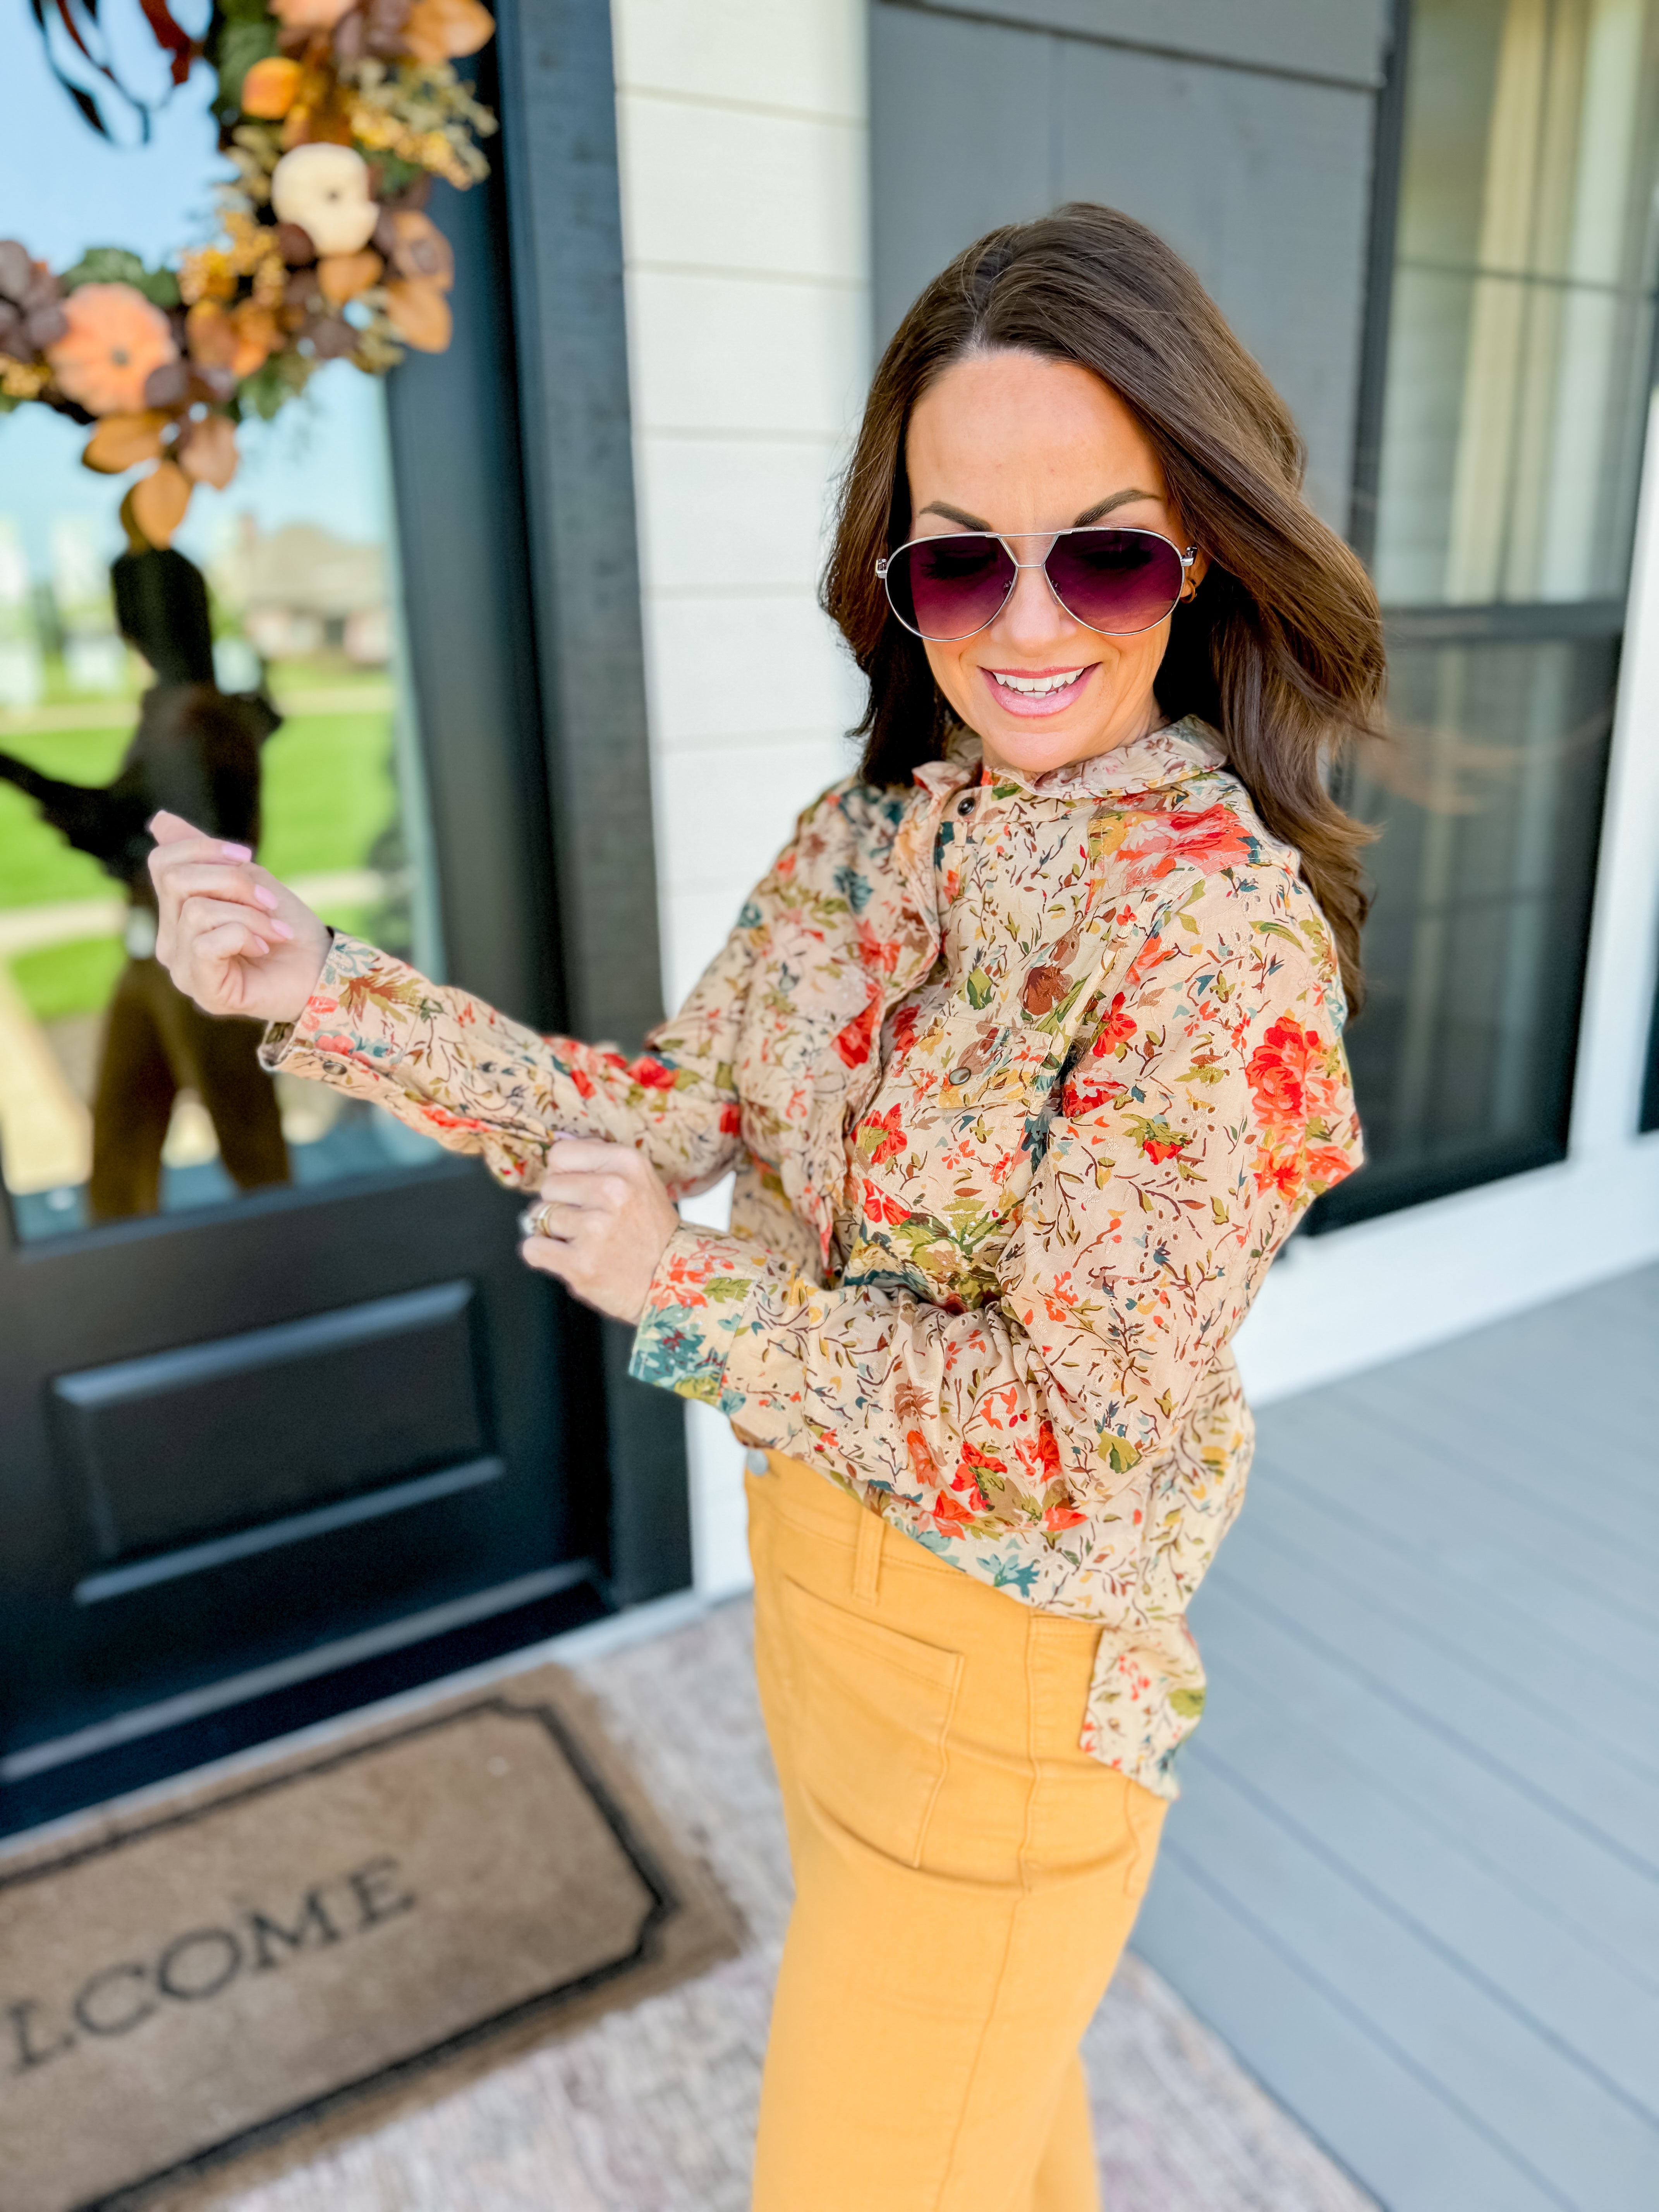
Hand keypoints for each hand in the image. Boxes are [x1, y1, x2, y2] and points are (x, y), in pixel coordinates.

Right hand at [147, 810, 330, 1023]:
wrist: (323, 970)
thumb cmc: (287, 926)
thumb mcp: (249, 880)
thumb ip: (204, 856)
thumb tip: (160, 820)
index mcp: (178, 914)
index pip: (162, 863)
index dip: (203, 848)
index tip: (248, 856)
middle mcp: (171, 942)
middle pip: (176, 881)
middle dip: (232, 881)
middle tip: (269, 901)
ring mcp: (184, 970)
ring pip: (196, 912)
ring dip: (248, 914)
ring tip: (273, 930)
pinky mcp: (204, 992)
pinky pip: (206, 944)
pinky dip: (244, 936)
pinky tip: (263, 948)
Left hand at [518, 1139, 678, 1323]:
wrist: (674, 1281)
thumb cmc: (653, 1233)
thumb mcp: (640, 1181)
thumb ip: (599, 1162)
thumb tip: (554, 1154)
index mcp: (627, 1164)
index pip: (560, 1154)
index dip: (564, 1175)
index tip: (579, 1191)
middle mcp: (613, 1191)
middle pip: (548, 1186)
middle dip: (560, 1204)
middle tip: (587, 1221)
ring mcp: (595, 1229)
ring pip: (540, 1216)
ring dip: (554, 1231)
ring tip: (584, 1241)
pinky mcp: (580, 1263)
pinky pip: (532, 1247)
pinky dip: (543, 1253)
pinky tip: (567, 1256)